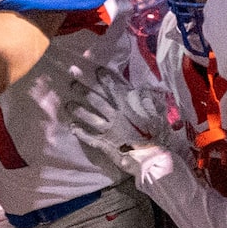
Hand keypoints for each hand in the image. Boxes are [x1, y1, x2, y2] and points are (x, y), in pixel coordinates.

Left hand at [70, 74, 174, 188]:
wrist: (153, 156)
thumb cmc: (158, 135)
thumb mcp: (157, 114)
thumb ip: (149, 101)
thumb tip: (144, 89)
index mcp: (128, 107)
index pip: (115, 88)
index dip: (105, 79)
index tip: (97, 70)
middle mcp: (116, 116)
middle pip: (97, 100)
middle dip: (84, 90)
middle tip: (72, 83)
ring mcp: (109, 130)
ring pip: (90, 117)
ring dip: (78, 110)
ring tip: (68, 105)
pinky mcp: (105, 144)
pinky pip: (89, 137)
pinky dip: (80, 132)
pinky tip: (72, 127)